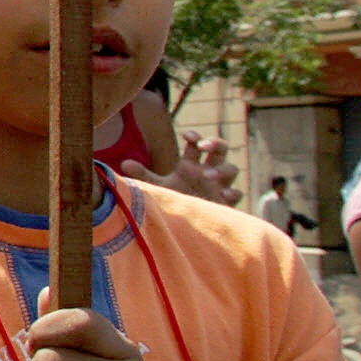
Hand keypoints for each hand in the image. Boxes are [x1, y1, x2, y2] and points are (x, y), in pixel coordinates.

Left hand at [122, 130, 239, 206]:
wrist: (186, 225)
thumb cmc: (174, 199)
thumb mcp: (159, 187)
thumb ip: (144, 175)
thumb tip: (124, 164)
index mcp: (191, 164)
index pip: (197, 143)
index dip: (195, 136)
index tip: (187, 135)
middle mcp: (207, 171)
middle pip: (221, 150)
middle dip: (215, 143)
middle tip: (204, 146)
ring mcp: (219, 185)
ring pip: (232, 169)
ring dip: (221, 169)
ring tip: (207, 175)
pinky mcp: (226, 202)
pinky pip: (236, 194)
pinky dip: (232, 192)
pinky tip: (224, 194)